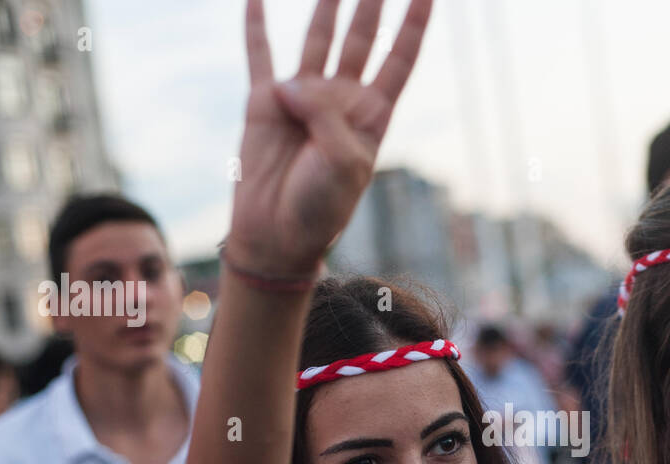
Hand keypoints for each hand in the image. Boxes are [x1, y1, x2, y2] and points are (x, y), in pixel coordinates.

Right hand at [225, 0, 431, 275]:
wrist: (277, 234)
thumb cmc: (320, 208)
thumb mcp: (342, 163)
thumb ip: (325, 115)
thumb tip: (291, 84)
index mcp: (371, 116)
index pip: (398, 60)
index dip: (413, 26)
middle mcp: (340, 100)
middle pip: (362, 38)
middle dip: (371, 2)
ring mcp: (302, 96)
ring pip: (318, 36)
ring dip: (326, 3)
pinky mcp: (265, 102)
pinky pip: (260, 54)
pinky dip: (256, 25)